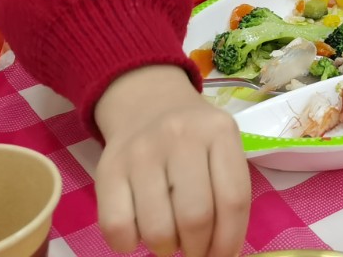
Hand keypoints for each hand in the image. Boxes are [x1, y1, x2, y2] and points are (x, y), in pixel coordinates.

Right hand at [93, 66, 248, 256]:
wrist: (147, 102)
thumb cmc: (193, 138)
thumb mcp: (222, 146)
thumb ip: (228, 191)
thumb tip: (223, 253)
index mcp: (220, 132)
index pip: (234, 200)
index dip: (230, 240)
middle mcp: (181, 137)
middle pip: (196, 217)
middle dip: (198, 250)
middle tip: (195, 251)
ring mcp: (141, 152)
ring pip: (157, 228)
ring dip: (166, 249)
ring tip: (169, 240)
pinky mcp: (108, 169)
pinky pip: (117, 227)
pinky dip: (129, 245)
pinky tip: (139, 234)